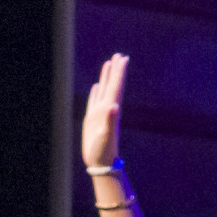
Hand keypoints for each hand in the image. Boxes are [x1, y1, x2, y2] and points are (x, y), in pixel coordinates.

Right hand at [80, 51, 129, 175]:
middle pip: (112, 84)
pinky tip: (97, 86)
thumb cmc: (104, 150)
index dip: (120, 72)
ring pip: (104, 90)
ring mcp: (100, 113)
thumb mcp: (106, 135)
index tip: (124, 58)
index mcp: (111, 109)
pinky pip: (94, 101)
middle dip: (115, 69)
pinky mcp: (92, 119)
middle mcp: (107, 108)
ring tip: (109, 63)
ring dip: (107, 76)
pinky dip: (96, 92)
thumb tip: (113, 105)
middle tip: (119, 54)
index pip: (116, 86)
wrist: (100, 163)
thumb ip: (110, 120)